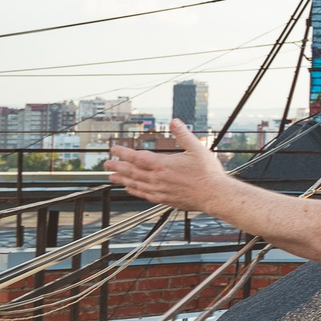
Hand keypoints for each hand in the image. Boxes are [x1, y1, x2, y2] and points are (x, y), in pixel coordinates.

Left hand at [107, 120, 230, 212]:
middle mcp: (157, 178)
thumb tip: (175, 122)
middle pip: (131, 171)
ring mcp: (159, 190)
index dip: (123, 152)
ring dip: (122, 179)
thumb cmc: (208, 174)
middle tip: (106, 164)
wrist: (214, 195)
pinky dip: (134, 191)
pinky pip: (144, 194)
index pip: (137, 157)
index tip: (113, 149)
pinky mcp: (164, 199)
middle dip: (117, 166)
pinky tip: (129, 189)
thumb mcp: (198, 149)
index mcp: (163, 165)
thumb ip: (184, 135)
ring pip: (135, 184)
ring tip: (111, 177)